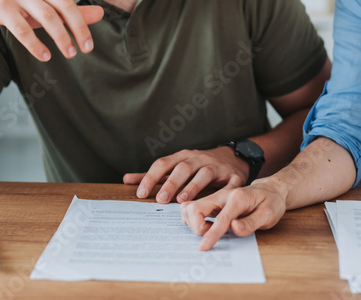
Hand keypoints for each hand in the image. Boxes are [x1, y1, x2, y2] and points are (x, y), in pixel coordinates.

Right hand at [0, 0, 118, 61]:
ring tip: (71, 54)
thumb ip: (72, 9)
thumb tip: (101, 13)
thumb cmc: (15, 5)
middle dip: (79, 27)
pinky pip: (22, 28)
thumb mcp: (44, 6)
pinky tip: (45, 56)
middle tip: (88, 48)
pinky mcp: (0, 6)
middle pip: (65, 4)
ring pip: (47, 17)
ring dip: (61, 38)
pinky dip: (36, 44)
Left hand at [123, 146, 249, 203]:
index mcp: (183, 156)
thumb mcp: (177, 166)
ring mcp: (217, 167)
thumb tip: (126, 180)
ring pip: (204, 173)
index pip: (164, 163)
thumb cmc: (200, 165)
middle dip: (171, 183)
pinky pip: (228, 184)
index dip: (151, 177)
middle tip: (160, 199)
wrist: (234, 158)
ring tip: (182, 200)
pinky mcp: (233, 177)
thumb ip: (154, 175)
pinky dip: (221, 193)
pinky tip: (214, 203)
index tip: (141, 193)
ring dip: (193, 186)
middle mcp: (199, 159)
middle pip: (183, 167)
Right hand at [180, 181, 287, 250]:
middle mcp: (222, 195)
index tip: (203, 247)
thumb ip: (251, 222)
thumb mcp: (269, 214)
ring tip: (209, 230)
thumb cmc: (271, 202)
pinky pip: (192, 209)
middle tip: (209, 236)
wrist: (270, 190)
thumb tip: (234, 228)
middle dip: (196, 226)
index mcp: (237, 197)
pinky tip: (206, 227)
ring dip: (193, 223)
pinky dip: (193, 220)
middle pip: (194, 208)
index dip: (211, 234)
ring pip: (189, 207)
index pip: (220, 218)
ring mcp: (215, 198)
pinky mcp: (212, 202)